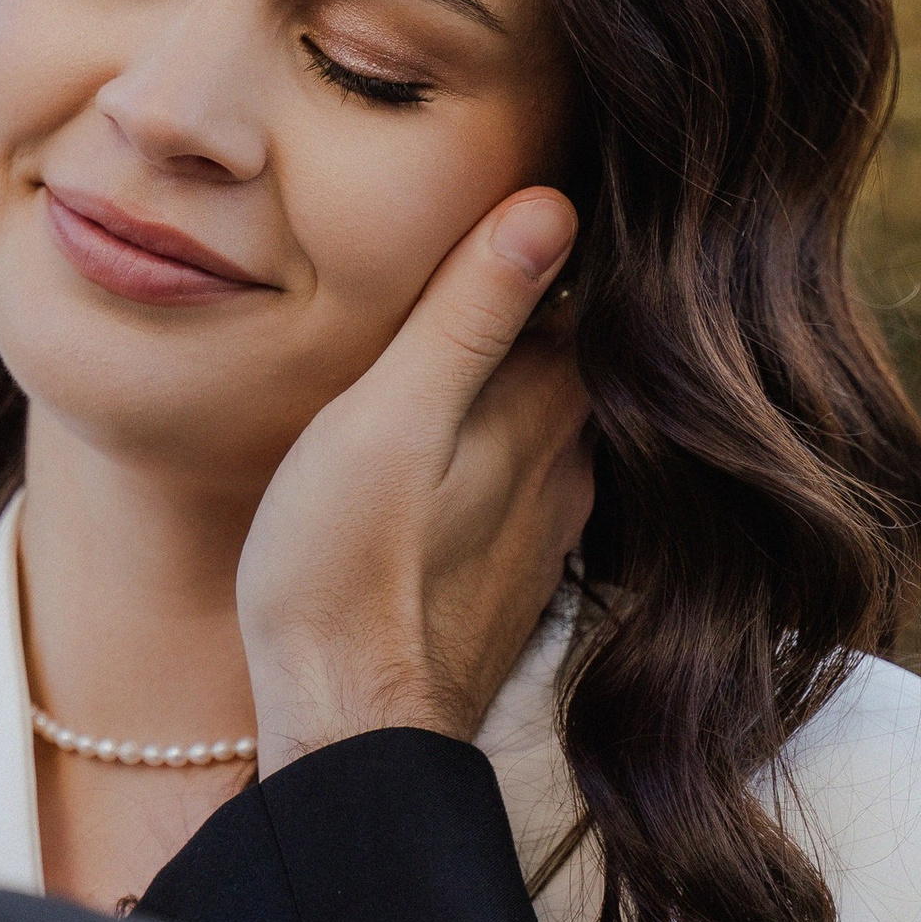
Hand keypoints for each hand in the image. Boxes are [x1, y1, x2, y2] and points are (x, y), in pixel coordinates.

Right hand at [238, 188, 591, 775]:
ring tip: (455, 344)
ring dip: (511, 384)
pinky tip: (453, 453)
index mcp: (546, 407)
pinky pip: (521, 485)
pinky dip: (496, 453)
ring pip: (546, 422)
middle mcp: (569, 463)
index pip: (576, 289)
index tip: (510, 191)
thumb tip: (554, 202)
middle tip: (470, 251)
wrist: (349, 730)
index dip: (542, 239)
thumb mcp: (387, 418)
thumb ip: (468, 314)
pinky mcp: (514, 579)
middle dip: (530, 306)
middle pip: (568, 353)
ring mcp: (547, 527)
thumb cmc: (344, 570)